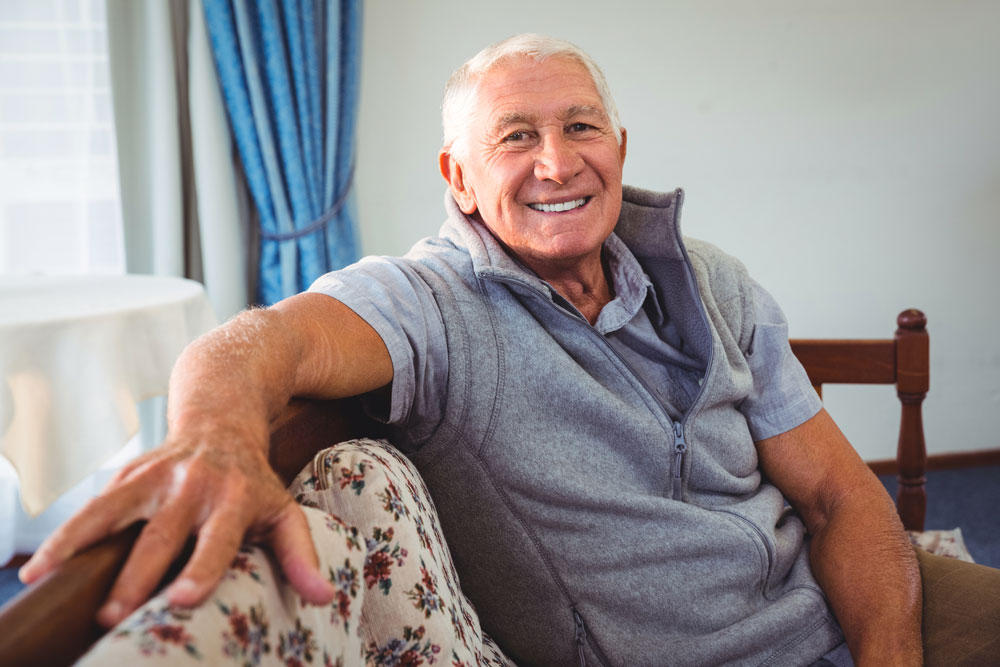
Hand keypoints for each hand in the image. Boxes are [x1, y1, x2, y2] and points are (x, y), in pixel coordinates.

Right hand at [18, 422, 335, 627]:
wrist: (222, 417)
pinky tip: (37, 567)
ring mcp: (155, 476)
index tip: (183, 598)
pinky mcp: (127, 473)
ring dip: (78, 545)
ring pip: (111, 511)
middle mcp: (193, 486)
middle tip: (113, 615)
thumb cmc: (253, 481)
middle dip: (136, 575)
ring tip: (45, 578)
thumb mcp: (284, 511)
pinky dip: (64, 534)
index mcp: (234, 498)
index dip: (201, 567)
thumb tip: (324, 600)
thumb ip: (300, 554)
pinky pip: (91, 505)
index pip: (217, 538)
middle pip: (160, 535)